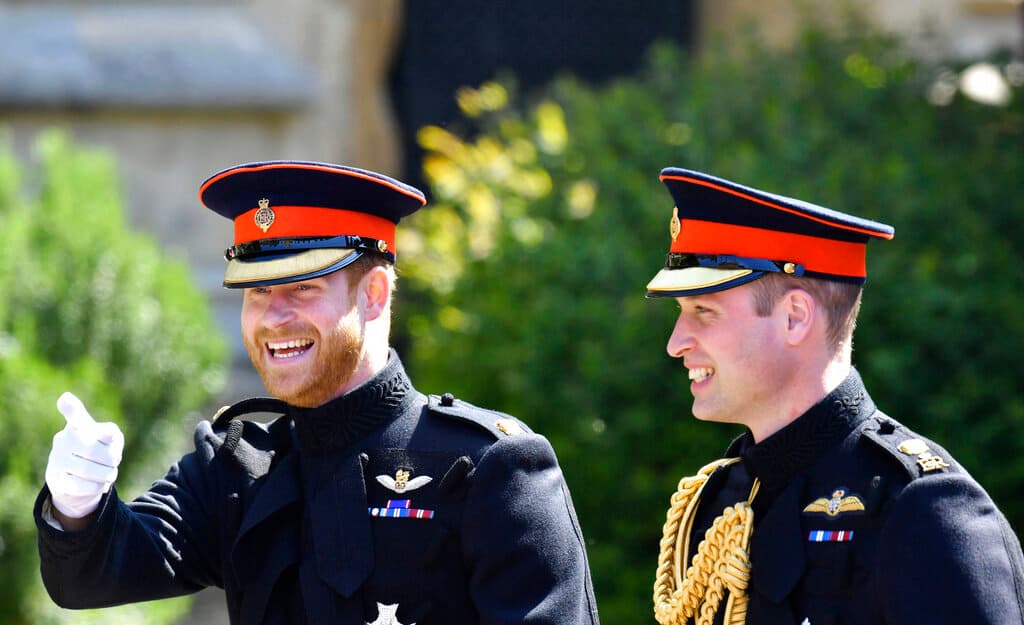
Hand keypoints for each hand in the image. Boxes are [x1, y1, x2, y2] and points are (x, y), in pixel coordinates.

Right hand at [44, 392, 123, 518]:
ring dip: (107, 474)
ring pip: (89, 470)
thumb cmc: (97, 450)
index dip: (72, 408)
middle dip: (111, 459)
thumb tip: (108, 433)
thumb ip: (108, 433)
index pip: (75, 414)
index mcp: (76, 426)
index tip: (65, 398)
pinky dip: (98, 487)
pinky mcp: (56, 480)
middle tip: (114, 461)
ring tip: (109, 473)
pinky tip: (99, 484)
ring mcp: (57, 460)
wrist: (75, 479)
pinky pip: (83, 486)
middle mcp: (62, 440)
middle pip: (94, 450)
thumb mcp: (107, 437)